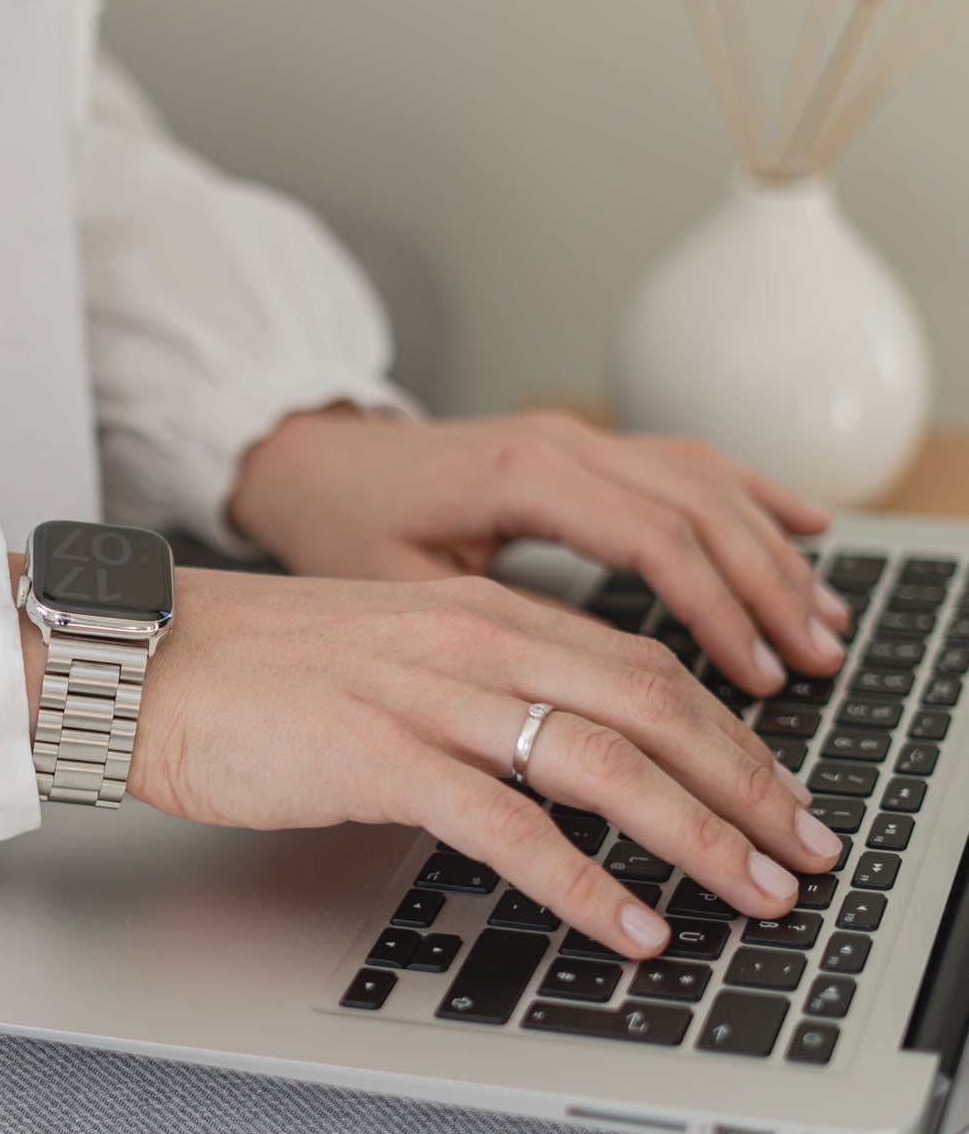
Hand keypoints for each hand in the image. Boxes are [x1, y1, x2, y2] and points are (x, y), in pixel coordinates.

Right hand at [119, 566, 840, 959]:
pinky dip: (581, 881)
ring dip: (694, 833)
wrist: (142, 659)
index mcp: (476, 613)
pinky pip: (505, 824)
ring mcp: (425, 694)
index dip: (726, 731)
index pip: (639, 662)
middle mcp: (468, 640)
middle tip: (800, 849)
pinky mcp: (376, 754)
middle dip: (745, 782)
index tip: (773, 788)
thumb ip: (469, 691)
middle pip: (650, 704)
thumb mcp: (385, 656)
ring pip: (600, 759)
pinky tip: (627, 924)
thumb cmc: (250, 666)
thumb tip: (542, 757)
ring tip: (751, 893)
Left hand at [229, 408, 848, 696]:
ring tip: (826, 623)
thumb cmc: (340, 528)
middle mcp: (560, 446)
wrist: (307, 464)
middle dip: (769, 595)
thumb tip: (590, 694)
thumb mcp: (400, 593)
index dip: (719, 614)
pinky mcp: (577, 448)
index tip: (759, 677)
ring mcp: (574, 439)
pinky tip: (805, 525)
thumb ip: (497, 631)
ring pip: (705, 483)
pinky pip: (684, 460)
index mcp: (519, 477)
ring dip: (773, 553)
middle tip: (815, 661)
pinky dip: (751, 494)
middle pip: (699, 513)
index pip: (655, 541)